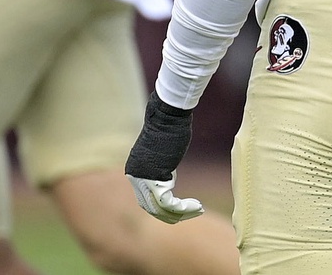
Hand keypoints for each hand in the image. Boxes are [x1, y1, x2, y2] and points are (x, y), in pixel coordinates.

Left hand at [125, 92, 202, 223]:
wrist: (169, 115)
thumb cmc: (171, 125)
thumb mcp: (163, 150)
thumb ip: (161, 166)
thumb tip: (166, 175)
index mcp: (134, 170)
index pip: (145, 198)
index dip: (164, 208)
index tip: (184, 208)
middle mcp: (134, 176)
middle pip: (149, 206)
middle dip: (171, 214)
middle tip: (191, 213)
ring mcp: (142, 178)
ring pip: (158, 207)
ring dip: (180, 213)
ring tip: (198, 210)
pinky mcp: (153, 178)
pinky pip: (167, 202)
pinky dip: (182, 207)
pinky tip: (196, 206)